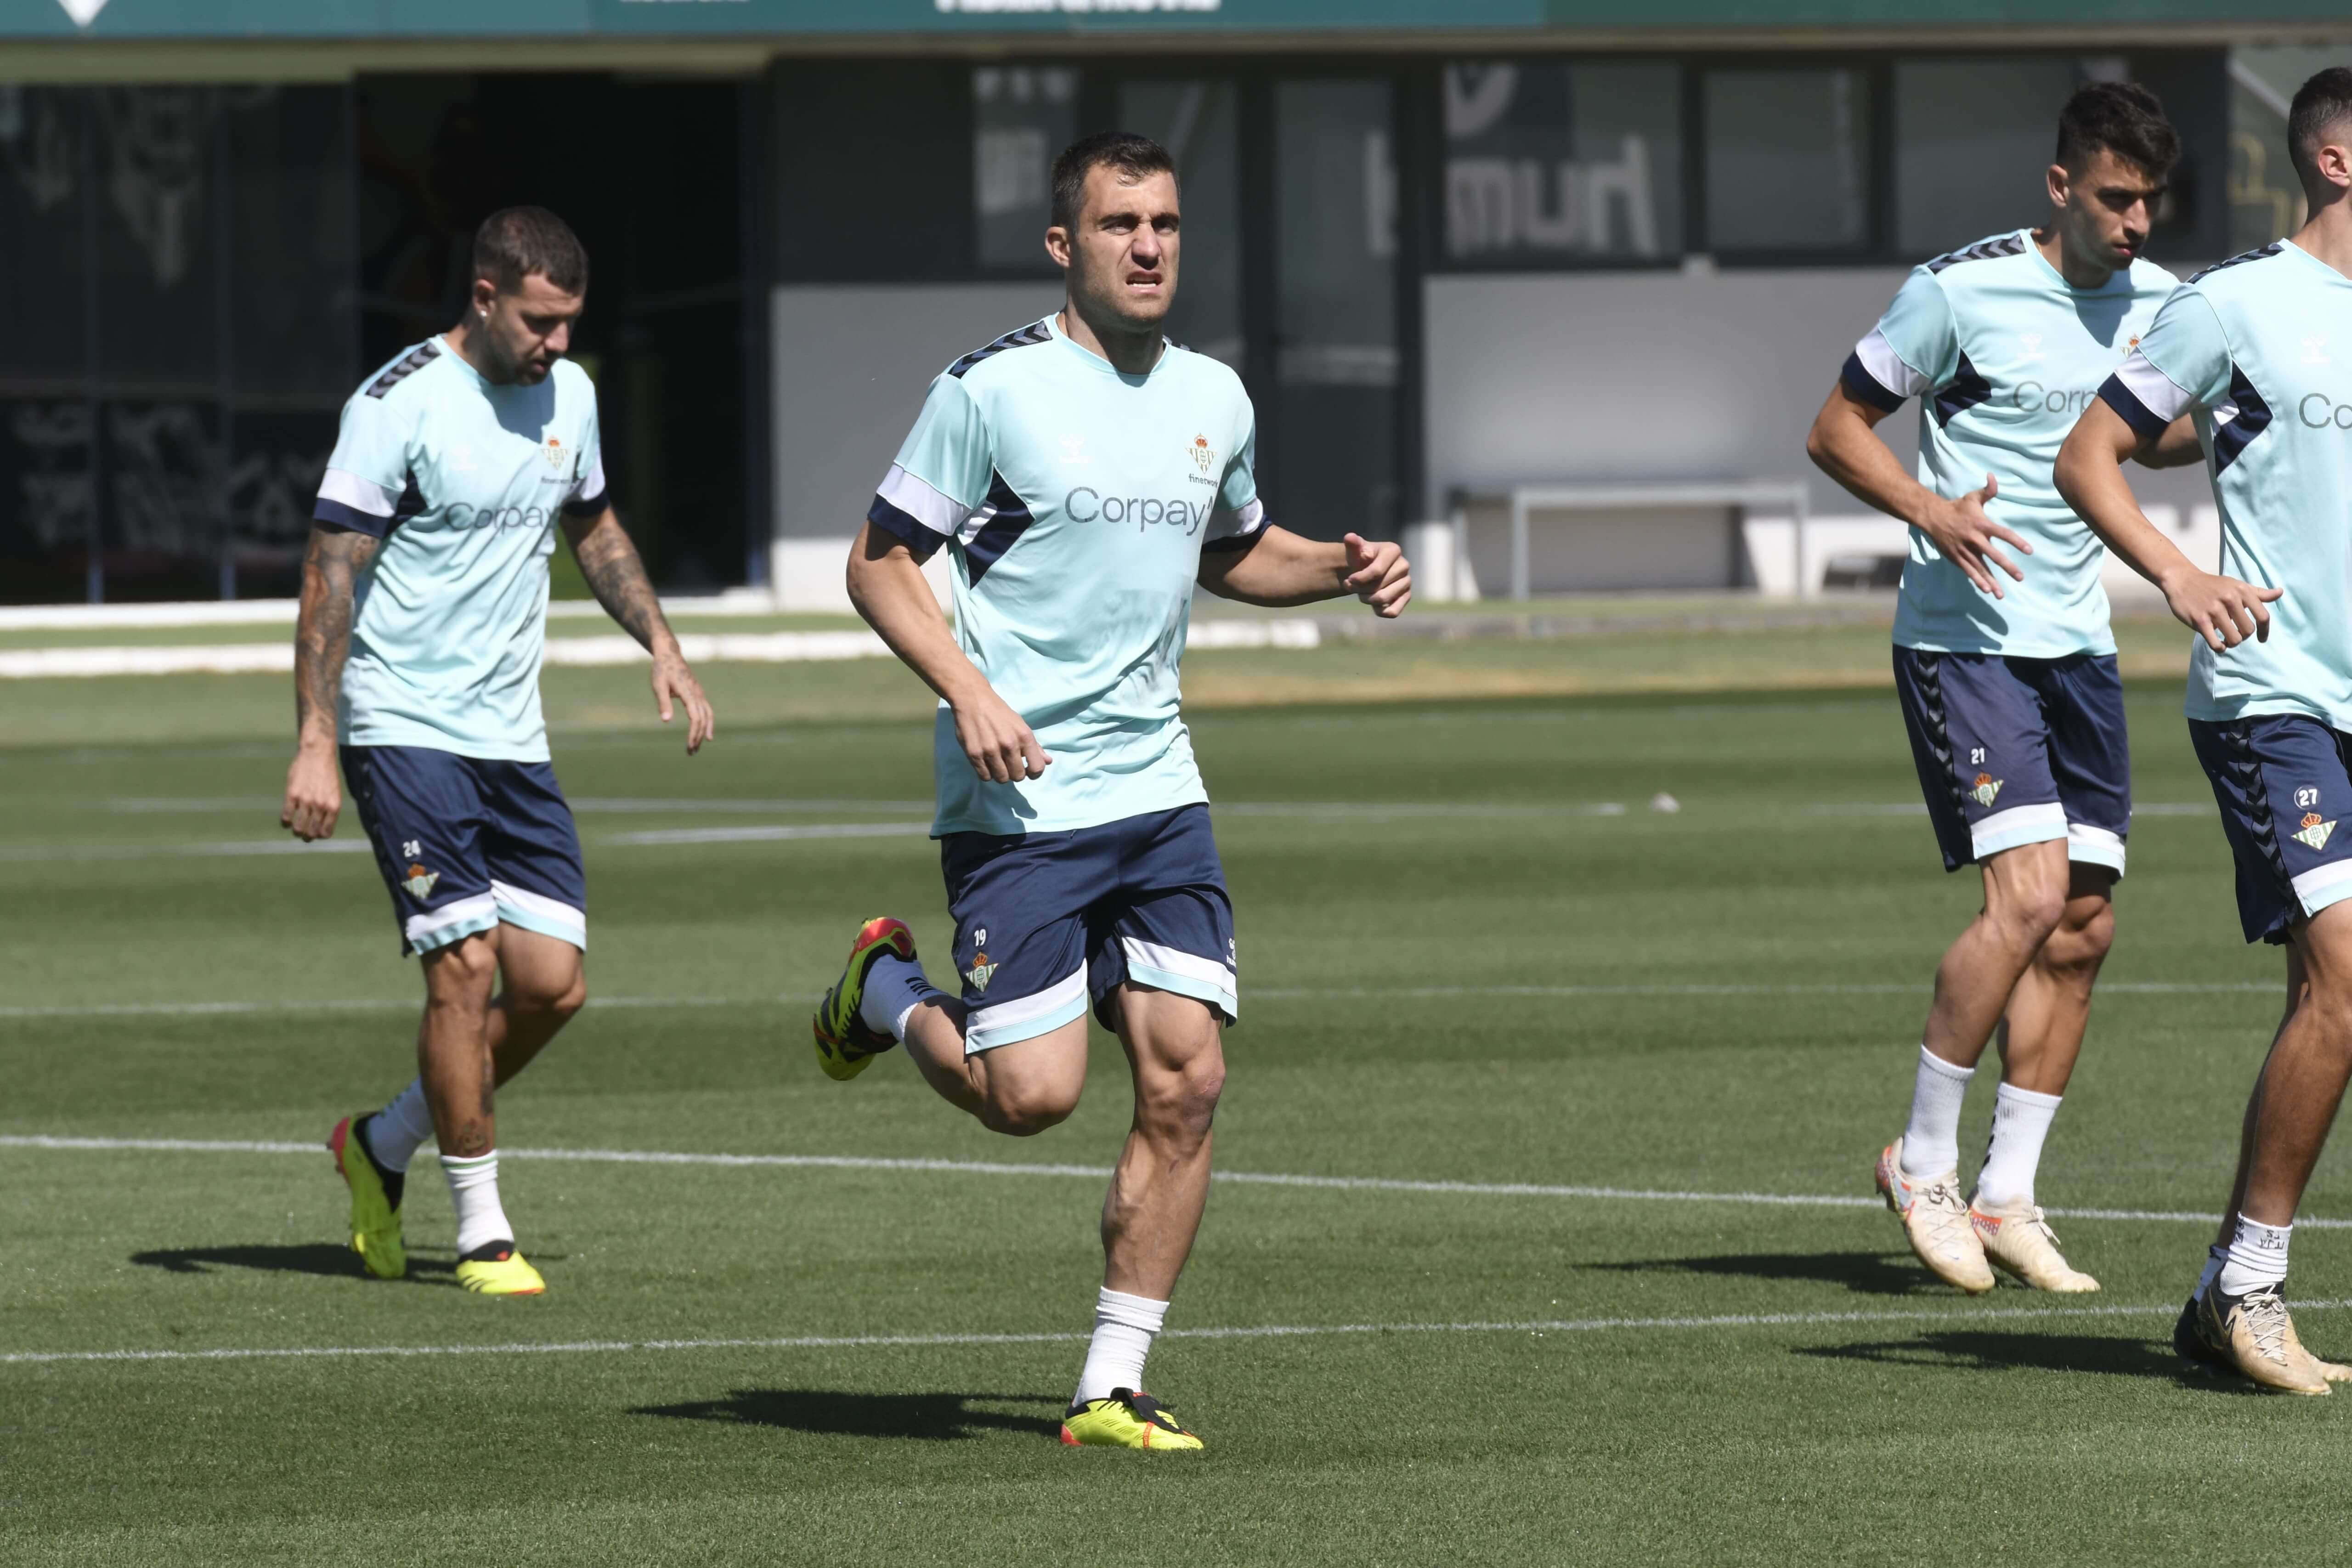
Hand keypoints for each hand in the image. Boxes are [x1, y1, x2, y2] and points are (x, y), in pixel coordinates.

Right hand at [281, 743, 340, 841]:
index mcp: (334, 806)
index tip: (316, 833)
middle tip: (304, 835)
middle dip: (307, 837)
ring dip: (296, 831)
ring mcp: (306, 801)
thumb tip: (321, 825)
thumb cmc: (326, 773)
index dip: (320, 835)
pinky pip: (286, 816)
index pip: (326, 832)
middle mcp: (321, 806)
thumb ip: (328, 808)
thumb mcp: (334, 792)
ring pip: (298, 827)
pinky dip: (285, 822)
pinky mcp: (292, 795)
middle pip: (312, 832)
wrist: (317, 754)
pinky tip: (286, 820)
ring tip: (295, 828)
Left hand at [650, 647, 714, 754]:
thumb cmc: (661, 670)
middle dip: (698, 737)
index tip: (688, 746)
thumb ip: (663, 703)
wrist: (669, 654)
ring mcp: (700, 693)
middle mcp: (698, 694)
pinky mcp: (699, 693)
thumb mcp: (658, 685)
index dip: (693, 733)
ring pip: (708, 715)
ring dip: (704, 732)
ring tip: (699, 746)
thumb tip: (666, 721)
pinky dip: (707, 723)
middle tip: (691, 752)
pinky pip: (707, 710)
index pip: (696, 718)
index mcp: (688, 693)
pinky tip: (704, 732)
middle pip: (703, 719)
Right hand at [951, 685, 1048, 782]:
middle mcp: (1009, 745)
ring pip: (1001, 779)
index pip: (1037, 768)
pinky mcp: (974, 754)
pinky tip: (986, 763)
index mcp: (1024, 737)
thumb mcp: (1021, 725)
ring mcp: (990, 750)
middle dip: (1015, 773)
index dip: (1034, 774)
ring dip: (1001, 774)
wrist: (973, 700)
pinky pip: (984, 777)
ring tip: (997, 763)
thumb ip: (1035, 746)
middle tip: (1009, 764)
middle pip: (1018, 777)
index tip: (1028, 771)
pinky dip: (987, 773)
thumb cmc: (1000, 713)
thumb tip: (1048, 761)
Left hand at [1342, 533, 1411, 617]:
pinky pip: (1393, 611)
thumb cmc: (1360, 560)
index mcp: (1393, 551)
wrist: (1365, 570)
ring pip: (1384, 599)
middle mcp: (1404, 565)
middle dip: (1360, 590)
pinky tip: (1373, 604)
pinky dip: (1380, 611)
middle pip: (1378, 587)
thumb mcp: (1355, 551)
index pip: (1376, 571)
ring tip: (1361, 593)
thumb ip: (1352, 544)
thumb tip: (1349, 537)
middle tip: (1351, 586)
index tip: (1348, 580)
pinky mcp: (1406, 596)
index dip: (1359, 579)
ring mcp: (1407, 582)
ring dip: (1367, 600)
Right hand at [1913, 475, 2030, 597]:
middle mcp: (1974, 539)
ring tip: (2001, 594)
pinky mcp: (1956, 558)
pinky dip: (1977, 580)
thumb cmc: (1957, 507)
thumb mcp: (1972, 497)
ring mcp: (1964, 550)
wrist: (1932, 517)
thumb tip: (1993, 476)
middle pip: (1993, 555)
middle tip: (2020, 577)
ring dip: (1991, 581)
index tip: (2029, 550)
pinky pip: (1968, 571)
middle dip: (2007, 567)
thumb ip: (1988, 490)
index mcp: (1981, 524)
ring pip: (1980, 568)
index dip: (2016, 542)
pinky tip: (1986, 590)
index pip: (2003, 534)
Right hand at [2162, 567, 2282, 651]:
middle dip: (2244, 636)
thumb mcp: (2236, 585)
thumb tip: (2280, 592)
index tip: (2261, 638)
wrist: (2182, 580)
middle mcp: (2230, 599)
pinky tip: (2218, 644)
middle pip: (2248, 631)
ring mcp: (2214, 610)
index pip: (2263, 617)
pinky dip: (2220, 648)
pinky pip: (2215, 643)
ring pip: (2234, 639)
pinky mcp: (2199, 620)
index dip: (2265, 631)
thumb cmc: (2213, 585)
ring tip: (2226, 640)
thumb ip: (2258, 593)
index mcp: (2242, 591)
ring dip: (2232, 643)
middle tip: (2236, 634)